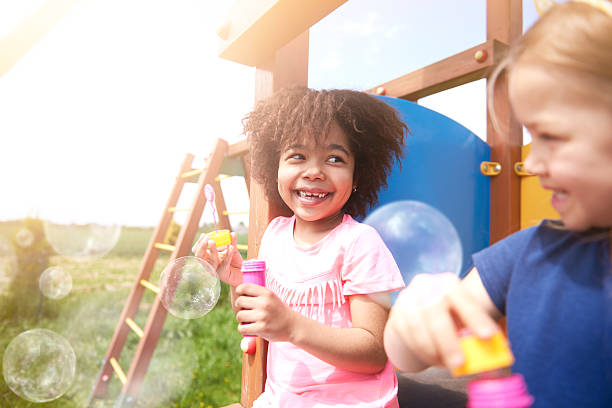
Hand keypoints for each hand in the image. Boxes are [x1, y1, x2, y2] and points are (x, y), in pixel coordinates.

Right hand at [192, 231, 242, 286]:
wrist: (243, 273)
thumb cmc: (235, 262)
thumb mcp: (232, 249)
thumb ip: (232, 241)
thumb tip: (232, 233)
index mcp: (208, 257)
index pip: (198, 251)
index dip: (199, 243)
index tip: (204, 235)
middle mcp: (209, 264)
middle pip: (199, 257)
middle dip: (202, 247)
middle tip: (208, 238)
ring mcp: (215, 270)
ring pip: (211, 261)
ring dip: (212, 250)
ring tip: (213, 241)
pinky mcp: (222, 274)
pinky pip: (224, 263)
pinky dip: (228, 255)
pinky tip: (231, 248)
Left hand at [234, 284, 297, 341]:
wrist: (292, 326)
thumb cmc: (278, 311)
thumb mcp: (271, 297)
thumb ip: (258, 293)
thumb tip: (238, 290)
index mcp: (267, 293)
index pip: (244, 287)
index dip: (239, 292)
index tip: (241, 296)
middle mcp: (265, 303)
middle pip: (239, 301)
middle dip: (239, 306)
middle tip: (244, 310)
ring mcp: (263, 316)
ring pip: (239, 315)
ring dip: (240, 318)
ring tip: (247, 319)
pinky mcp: (261, 328)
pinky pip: (242, 328)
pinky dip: (243, 328)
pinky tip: (248, 327)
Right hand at [384, 273, 498, 371]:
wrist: (423, 308)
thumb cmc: (452, 316)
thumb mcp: (466, 318)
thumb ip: (476, 332)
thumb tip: (497, 357)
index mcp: (448, 283)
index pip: (462, 297)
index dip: (474, 316)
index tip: (488, 336)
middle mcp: (425, 286)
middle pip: (434, 310)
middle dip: (447, 340)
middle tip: (459, 363)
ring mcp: (408, 299)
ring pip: (417, 326)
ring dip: (432, 350)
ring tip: (446, 363)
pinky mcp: (396, 315)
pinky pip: (406, 336)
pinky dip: (421, 351)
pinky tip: (433, 359)